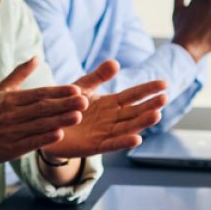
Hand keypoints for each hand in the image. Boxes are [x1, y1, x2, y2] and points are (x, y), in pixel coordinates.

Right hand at [0, 58, 87, 163]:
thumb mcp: (1, 90)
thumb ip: (20, 74)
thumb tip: (37, 57)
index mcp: (11, 99)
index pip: (38, 93)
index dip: (58, 91)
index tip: (76, 89)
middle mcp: (12, 114)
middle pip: (42, 108)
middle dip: (65, 104)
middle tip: (85, 100)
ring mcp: (12, 131)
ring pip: (40, 124)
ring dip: (60, 120)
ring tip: (78, 115)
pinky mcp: (11, 148)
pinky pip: (30, 142)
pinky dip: (44, 138)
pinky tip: (59, 134)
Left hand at [37, 61, 168, 158]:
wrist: (45, 125)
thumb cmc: (65, 106)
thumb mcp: (81, 87)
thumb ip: (98, 77)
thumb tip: (115, 62)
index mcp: (110, 104)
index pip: (133, 95)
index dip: (148, 90)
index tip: (164, 84)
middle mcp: (112, 119)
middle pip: (135, 112)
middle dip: (150, 105)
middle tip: (164, 98)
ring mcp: (105, 133)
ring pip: (127, 128)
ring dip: (141, 122)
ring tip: (156, 114)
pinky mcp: (94, 146)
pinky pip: (111, 144)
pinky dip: (124, 142)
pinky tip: (137, 139)